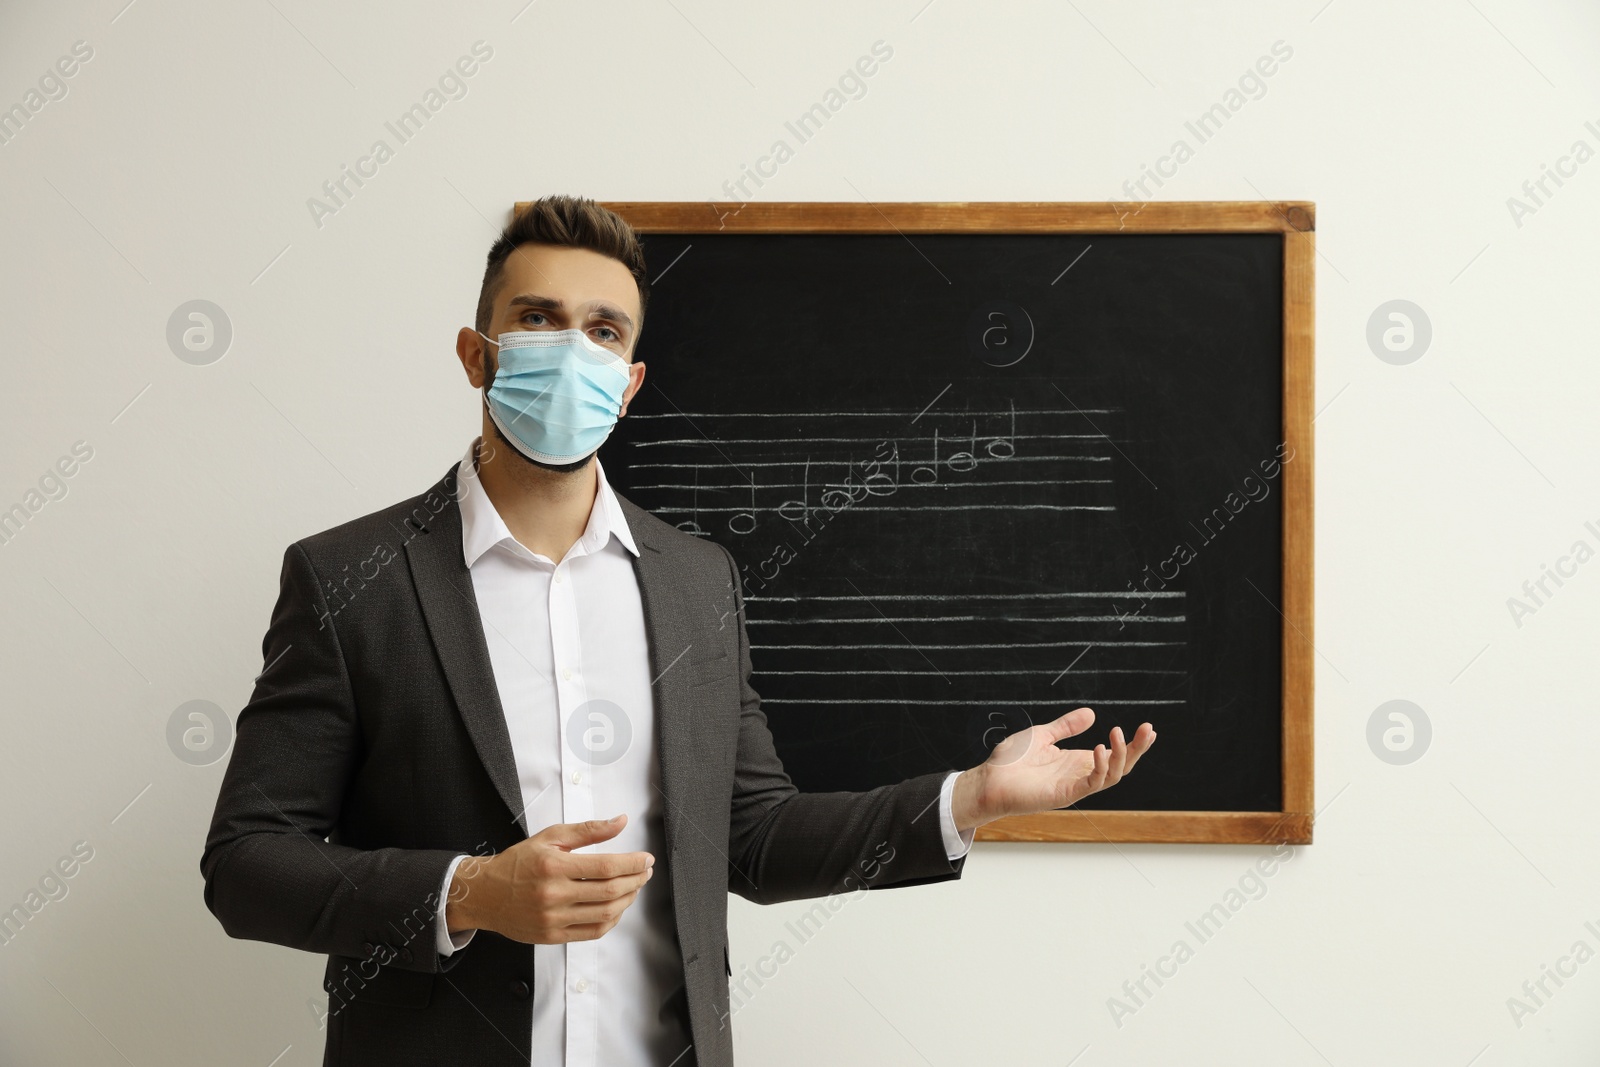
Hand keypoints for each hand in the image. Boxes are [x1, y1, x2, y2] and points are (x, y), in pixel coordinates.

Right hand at [447, 814, 653, 943]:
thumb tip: (620, 822)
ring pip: (604, 914)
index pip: (605, 867)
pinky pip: (592, 932)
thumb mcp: (550, 837)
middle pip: (609, 891)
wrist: (485, 894)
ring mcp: (553, 918)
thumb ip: (588, 830)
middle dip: (635, 880)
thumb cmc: (518, 863)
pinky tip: (617, 907)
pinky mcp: (552, 935)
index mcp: (554, 866)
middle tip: (645, 872)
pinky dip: (611, 920)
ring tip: (634, 887)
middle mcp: (554, 894)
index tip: (646, 859)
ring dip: (627, 900)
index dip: (632, 863)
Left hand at [951, 707, 1155, 831]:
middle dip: (1138, 749)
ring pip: (1113, 776)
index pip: (1114, 753)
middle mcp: (1080, 774)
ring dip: (1122, 755)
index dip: (1133, 743)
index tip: (1147, 728)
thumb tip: (1091, 713)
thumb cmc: (1010, 761)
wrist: (989, 779)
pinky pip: (1092, 784)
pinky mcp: (1065, 794)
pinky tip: (1099, 749)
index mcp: (1077, 761)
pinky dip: (1101, 767)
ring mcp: (1075, 785)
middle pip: (1121, 765)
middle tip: (1148, 730)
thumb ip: (1066, 726)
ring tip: (1119, 733)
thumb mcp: (1042, 735)